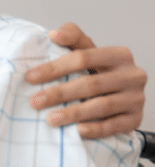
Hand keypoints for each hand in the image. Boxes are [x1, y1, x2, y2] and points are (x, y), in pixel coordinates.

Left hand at [27, 22, 146, 138]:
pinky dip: (96, 129)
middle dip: (60, 93)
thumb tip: (54, 34)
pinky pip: (115, 126)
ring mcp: (136, 98)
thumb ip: (73, 39)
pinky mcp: (135, 119)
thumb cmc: (98, 72)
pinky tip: (78, 132)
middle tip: (35, 101)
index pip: (83, 57)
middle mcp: (132, 75)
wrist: (122, 97)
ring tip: (50, 119)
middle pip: (91, 83)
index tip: (30, 77)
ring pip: (102, 106)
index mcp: (120, 55)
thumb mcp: (88, 52)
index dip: (55, 67)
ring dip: (74, 113)